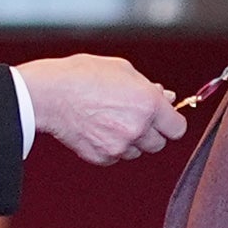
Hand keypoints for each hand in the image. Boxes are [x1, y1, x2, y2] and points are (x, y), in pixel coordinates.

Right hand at [21, 53, 186, 164]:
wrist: (50, 94)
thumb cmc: (83, 75)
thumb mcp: (122, 70)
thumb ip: (149, 87)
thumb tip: (167, 98)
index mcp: (148, 104)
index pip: (177, 128)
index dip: (170, 122)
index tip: (163, 119)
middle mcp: (138, 128)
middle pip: (159, 144)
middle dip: (151, 132)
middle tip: (133, 116)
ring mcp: (119, 146)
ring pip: (137, 152)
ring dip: (131, 141)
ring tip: (110, 120)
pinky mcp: (102, 157)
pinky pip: (116, 157)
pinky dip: (111, 147)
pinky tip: (98, 129)